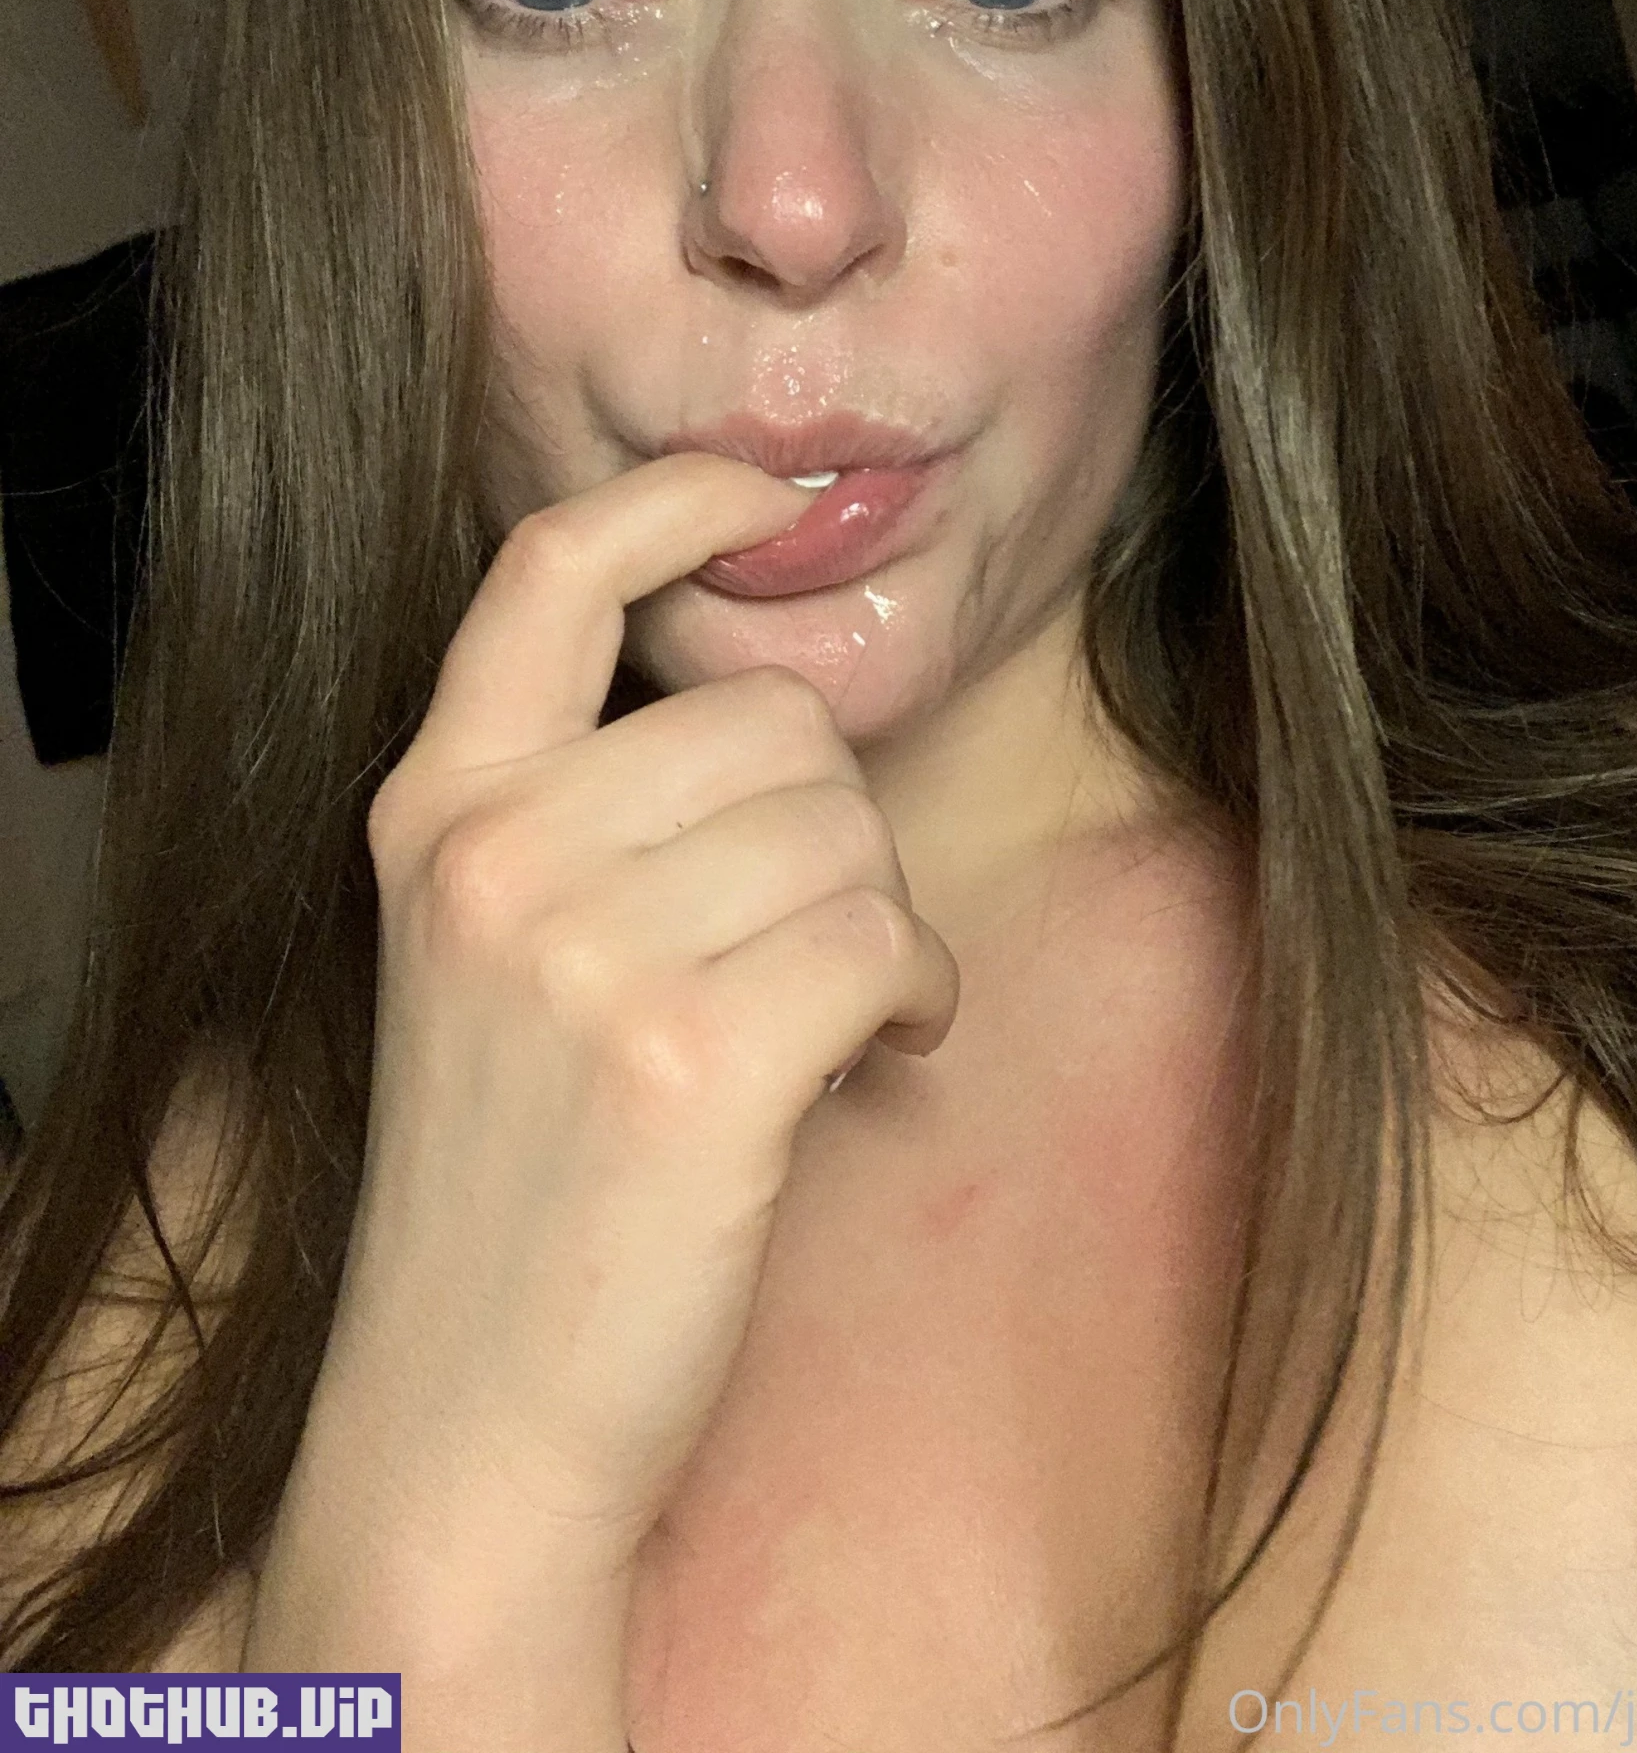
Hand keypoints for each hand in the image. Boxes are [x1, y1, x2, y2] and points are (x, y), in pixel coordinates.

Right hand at [294, 453, 958, 1566]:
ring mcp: (582, 952)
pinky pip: (886, 939)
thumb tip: (773, 727)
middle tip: (795, 950)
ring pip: (848, 832)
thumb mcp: (494, 961)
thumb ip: (584, 816)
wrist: (471, 1427)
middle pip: (772, 724)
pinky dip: (914, 998)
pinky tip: (876, 1059)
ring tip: (822, 1024)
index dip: (675, 499)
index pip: (549, 571)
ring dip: (874, 926)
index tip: (761, 495)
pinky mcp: (689, 1058)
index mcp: (436, 810)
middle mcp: (494, 854)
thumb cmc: (519, 1189)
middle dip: (826, 833)